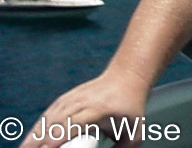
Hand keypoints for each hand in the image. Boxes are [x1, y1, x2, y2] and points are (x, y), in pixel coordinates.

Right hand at [20, 67, 149, 147]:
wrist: (127, 76)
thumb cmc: (132, 106)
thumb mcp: (134, 130)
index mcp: (100, 108)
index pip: (76, 121)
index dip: (61, 134)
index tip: (49, 146)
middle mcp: (83, 101)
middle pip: (58, 120)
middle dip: (41, 138)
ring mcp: (73, 98)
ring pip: (50, 116)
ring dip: (35, 134)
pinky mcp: (66, 99)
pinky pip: (49, 113)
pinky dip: (38, 126)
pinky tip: (31, 139)